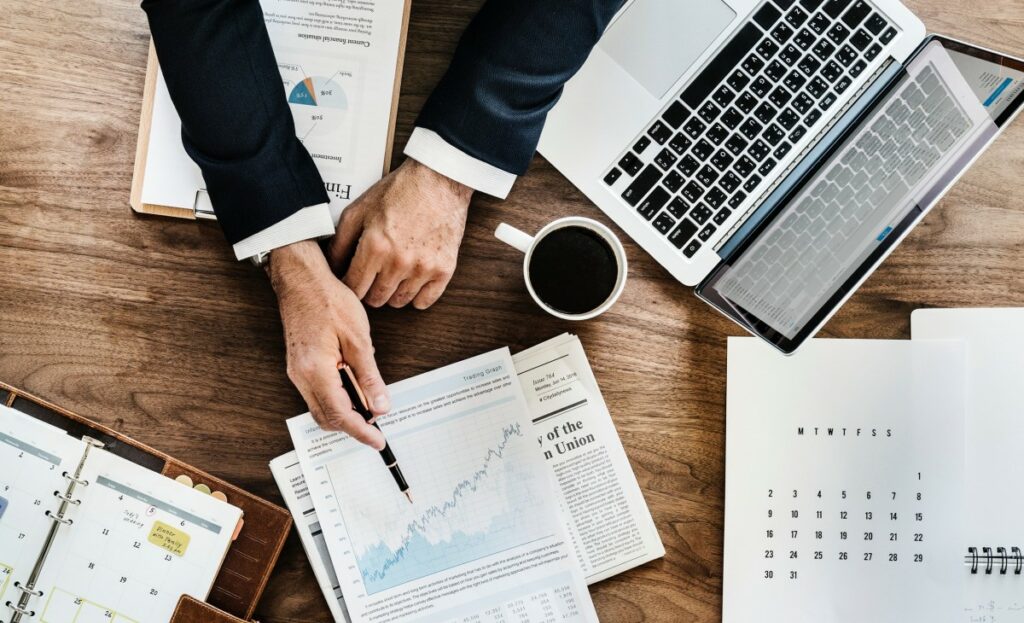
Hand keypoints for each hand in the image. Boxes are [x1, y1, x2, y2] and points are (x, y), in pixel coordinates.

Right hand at [269, 240, 389, 447]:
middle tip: (377, 422)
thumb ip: (369, 377)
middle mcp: (301, 376)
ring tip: (369, 401)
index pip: (340, 415)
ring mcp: (297, 372)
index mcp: (315, 370)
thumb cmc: (328, 301)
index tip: (377, 441)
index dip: (361, 432)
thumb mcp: (359, 339)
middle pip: (326, 418)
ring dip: (345, 411)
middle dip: (352, 425)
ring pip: (321, 407)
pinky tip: (354, 385)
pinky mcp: (299, 366)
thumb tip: (380, 405)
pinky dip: (337, 397)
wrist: (302, 280)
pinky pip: (317, 393)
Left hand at [328, 159, 472, 308]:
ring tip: (392, 275)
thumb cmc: (399, 191)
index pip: (354, 288)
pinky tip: (411, 280)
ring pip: (399, 302)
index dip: (349, 286)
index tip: (352, 280)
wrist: (439, 180)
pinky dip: (416, 296)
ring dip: (392, 293)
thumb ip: (340, 241)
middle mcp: (399, 261)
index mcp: (375, 246)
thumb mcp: (359, 210)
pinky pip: (424, 302)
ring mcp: (423, 268)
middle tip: (372, 276)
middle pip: (375, 299)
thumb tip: (331, 267)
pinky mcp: (444, 269)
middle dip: (369, 291)